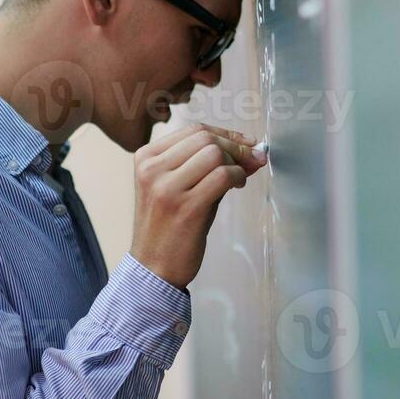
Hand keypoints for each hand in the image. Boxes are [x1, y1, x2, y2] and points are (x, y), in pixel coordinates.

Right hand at [129, 123, 265, 288]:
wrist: (153, 268)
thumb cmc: (170, 226)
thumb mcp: (178, 187)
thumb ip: (207, 165)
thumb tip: (252, 149)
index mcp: (146, 158)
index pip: (193, 131)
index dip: (226, 135)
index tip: (247, 144)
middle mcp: (153, 170)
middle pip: (205, 138)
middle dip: (236, 146)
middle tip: (253, 159)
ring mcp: (167, 188)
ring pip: (215, 154)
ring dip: (237, 163)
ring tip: (239, 178)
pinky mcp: (186, 207)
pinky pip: (222, 176)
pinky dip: (237, 177)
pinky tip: (237, 186)